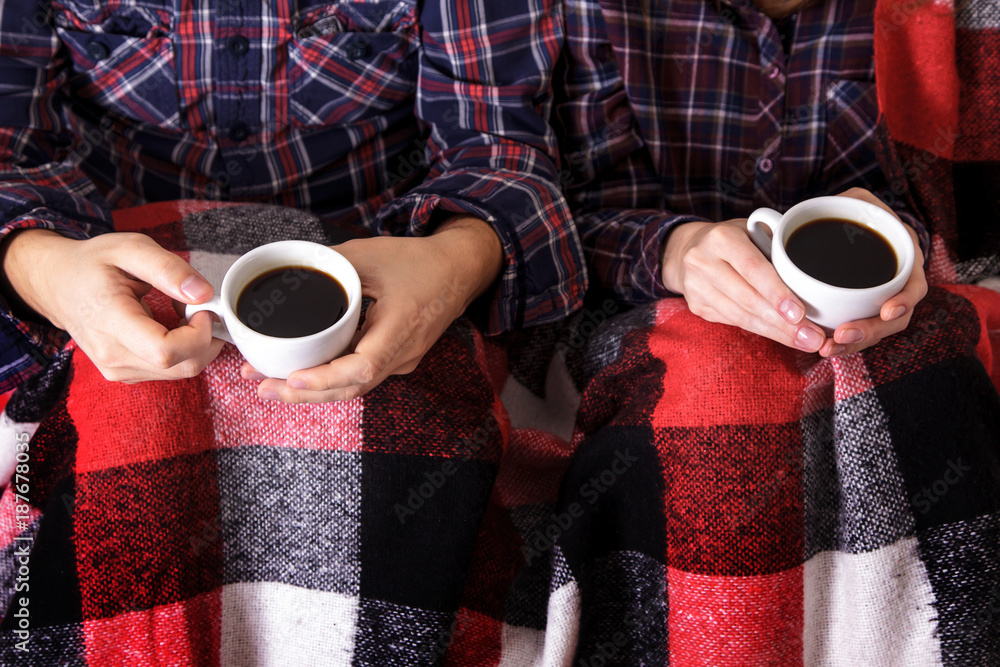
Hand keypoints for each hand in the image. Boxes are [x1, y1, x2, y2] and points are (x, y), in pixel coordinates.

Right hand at [0, 229, 224, 380]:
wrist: (58, 283)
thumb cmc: (92, 264)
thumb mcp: (130, 248)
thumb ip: (168, 269)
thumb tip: (203, 293)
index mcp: (110, 322)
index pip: (166, 351)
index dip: (198, 333)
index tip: (201, 307)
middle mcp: (112, 356)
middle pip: (183, 366)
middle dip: (205, 338)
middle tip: (196, 307)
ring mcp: (118, 370)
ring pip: (181, 371)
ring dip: (194, 343)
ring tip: (178, 311)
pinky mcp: (125, 374)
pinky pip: (170, 371)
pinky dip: (182, 350)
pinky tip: (170, 326)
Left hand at [242, 216, 503, 401]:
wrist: (460, 269)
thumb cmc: (421, 261)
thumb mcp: (371, 254)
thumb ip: (331, 265)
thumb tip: (290, 273)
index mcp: (400, 329)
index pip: (362, 368)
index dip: (326, 378)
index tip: (293, 378)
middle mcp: (403, 355)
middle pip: (352, 388)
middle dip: (305, 394)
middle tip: (262, 388)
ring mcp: (403, 361)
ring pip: (355, 386)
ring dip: (315, 390)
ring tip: (272, 385)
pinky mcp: (399, 358)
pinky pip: (362, 375)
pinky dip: (332, 378)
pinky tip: (305, 373)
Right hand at [661, 218, 829, 352]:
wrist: (689, 248)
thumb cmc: (735, 239)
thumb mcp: (754, 230)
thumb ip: (778, 249)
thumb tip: (817, 283)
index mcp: (721, 238)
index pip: (753, 269)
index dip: (777, 293)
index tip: (800, 314)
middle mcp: (702, 261)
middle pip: (748, 299)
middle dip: (783, 323)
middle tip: (812, 338)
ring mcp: (695, 287)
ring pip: (741, 316)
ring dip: (775, 332)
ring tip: (803, 342)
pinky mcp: (696, 306)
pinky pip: (733, 322)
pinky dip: (760, 330)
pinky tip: (781, 335)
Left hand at [814, 188, 927, 355]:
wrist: (831, 229)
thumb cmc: (844, 213)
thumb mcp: (849, 203)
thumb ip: (840, 206)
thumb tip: (790, 222)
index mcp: (901, 251)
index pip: (915, 282)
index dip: (905, 299)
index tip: (886, 311)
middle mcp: (896, 277)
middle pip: (896, 316)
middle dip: (870, 331)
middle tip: (841, 336)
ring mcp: (881, 296)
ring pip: (877, 329)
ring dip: (856, 343)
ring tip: (829, 348)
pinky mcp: (863, 310)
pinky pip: (860, 331)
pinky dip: (845, 342)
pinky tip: (827, 347)